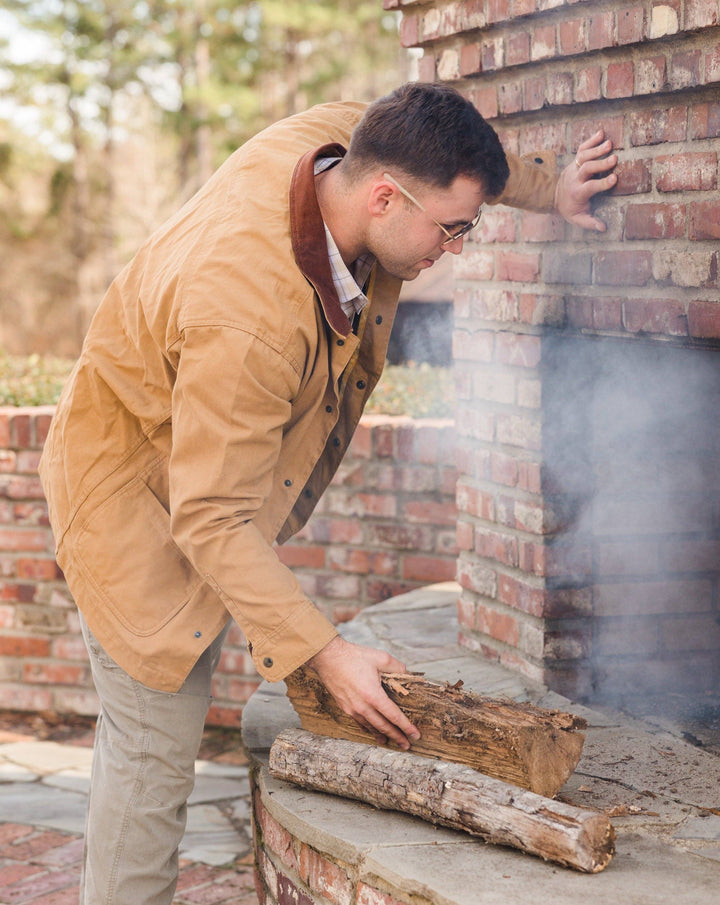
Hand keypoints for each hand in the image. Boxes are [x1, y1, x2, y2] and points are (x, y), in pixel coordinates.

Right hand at [307, 635, 420, 749]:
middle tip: (406, 745)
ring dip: (382, 735)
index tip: (415, 735)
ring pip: (371, 727)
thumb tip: (406, 674)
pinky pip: (359, 722)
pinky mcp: (344, 707)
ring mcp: (352, 708)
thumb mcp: (381, 657)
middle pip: (383, 726)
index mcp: (373, 695)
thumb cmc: (353, 656)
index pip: (394, 716)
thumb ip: (397, 667)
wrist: (328, 657)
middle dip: (397, 736)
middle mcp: (362, 706)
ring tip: (390, 741)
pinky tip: (372, 731)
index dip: (406, 726)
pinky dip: (368, 729)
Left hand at [554, 130, 617, 231]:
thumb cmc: (569, 209)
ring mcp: (574, 168)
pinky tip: (601, 133)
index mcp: (578, 193)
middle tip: (614, 158)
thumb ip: (590, 223)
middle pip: (587, 169)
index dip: (601, 183)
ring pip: (584, 156)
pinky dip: (591, 140)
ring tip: (610, 144)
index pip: (590, 187)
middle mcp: (575, 178)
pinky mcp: (575, 161)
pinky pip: (582, 148)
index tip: (614, 178)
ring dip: (597, 149)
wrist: (552, 197)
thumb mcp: (577, 219)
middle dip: (600, 163)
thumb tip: (603, 228)